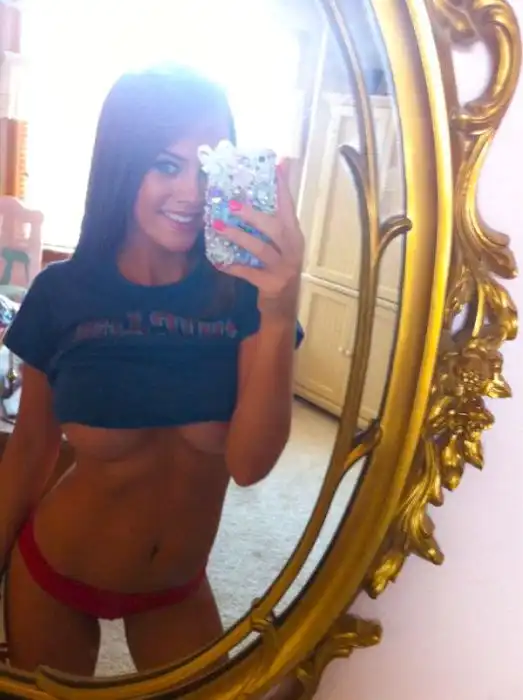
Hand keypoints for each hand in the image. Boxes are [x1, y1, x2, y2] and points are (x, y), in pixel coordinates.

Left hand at [212, 159, 304, 318]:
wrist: (283, 308)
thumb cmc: (277, 270)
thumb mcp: (280, 247)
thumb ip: (270, 225)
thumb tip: (248, 200)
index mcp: (294, 235)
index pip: (289, 206)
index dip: (282, 186)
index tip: (277, 164)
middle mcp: (293, 249)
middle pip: (274, 227)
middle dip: (253, 214)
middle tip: (232, 203)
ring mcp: (284, 268)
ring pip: (261, 248)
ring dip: (239, 236)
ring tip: (218, 226)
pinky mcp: (272, 284)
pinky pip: (250, 272)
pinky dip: (233, 267)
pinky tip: (219, 262)